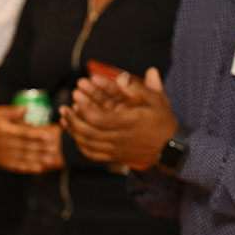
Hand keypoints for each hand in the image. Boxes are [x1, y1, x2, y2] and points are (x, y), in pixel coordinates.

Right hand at [0, 105, 63, 173]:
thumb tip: (26, 108)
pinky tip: (39, 168)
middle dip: (40, 148)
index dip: (36, 135)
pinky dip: (29, 168)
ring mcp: (3, 154)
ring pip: (23, 157)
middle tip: (54, 148)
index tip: (48, 136)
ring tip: (50, 159)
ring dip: (38, 159)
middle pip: (25, 146)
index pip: (23, 133)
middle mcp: (3, 143)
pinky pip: (18, 166)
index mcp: (3, 130)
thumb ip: (13, 112)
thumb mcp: (0, 113)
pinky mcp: (4, 162)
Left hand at [60, 67, 178, 169]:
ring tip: (64, 120)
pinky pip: (93, 154)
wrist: (171, 149)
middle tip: (63, 109)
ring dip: (73, 132)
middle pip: (88, 132)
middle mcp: (119, 138)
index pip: (99, 119)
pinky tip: (75, 136)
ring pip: (88, 144)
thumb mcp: (157, 100)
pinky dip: (81, 146)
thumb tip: (121, 77)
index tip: (75, 98)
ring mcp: (116, 150)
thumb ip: (139, 88)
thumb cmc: (163, 122)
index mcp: (128, 123)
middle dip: (73, 120)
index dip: (85, 109)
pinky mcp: (115, 157)